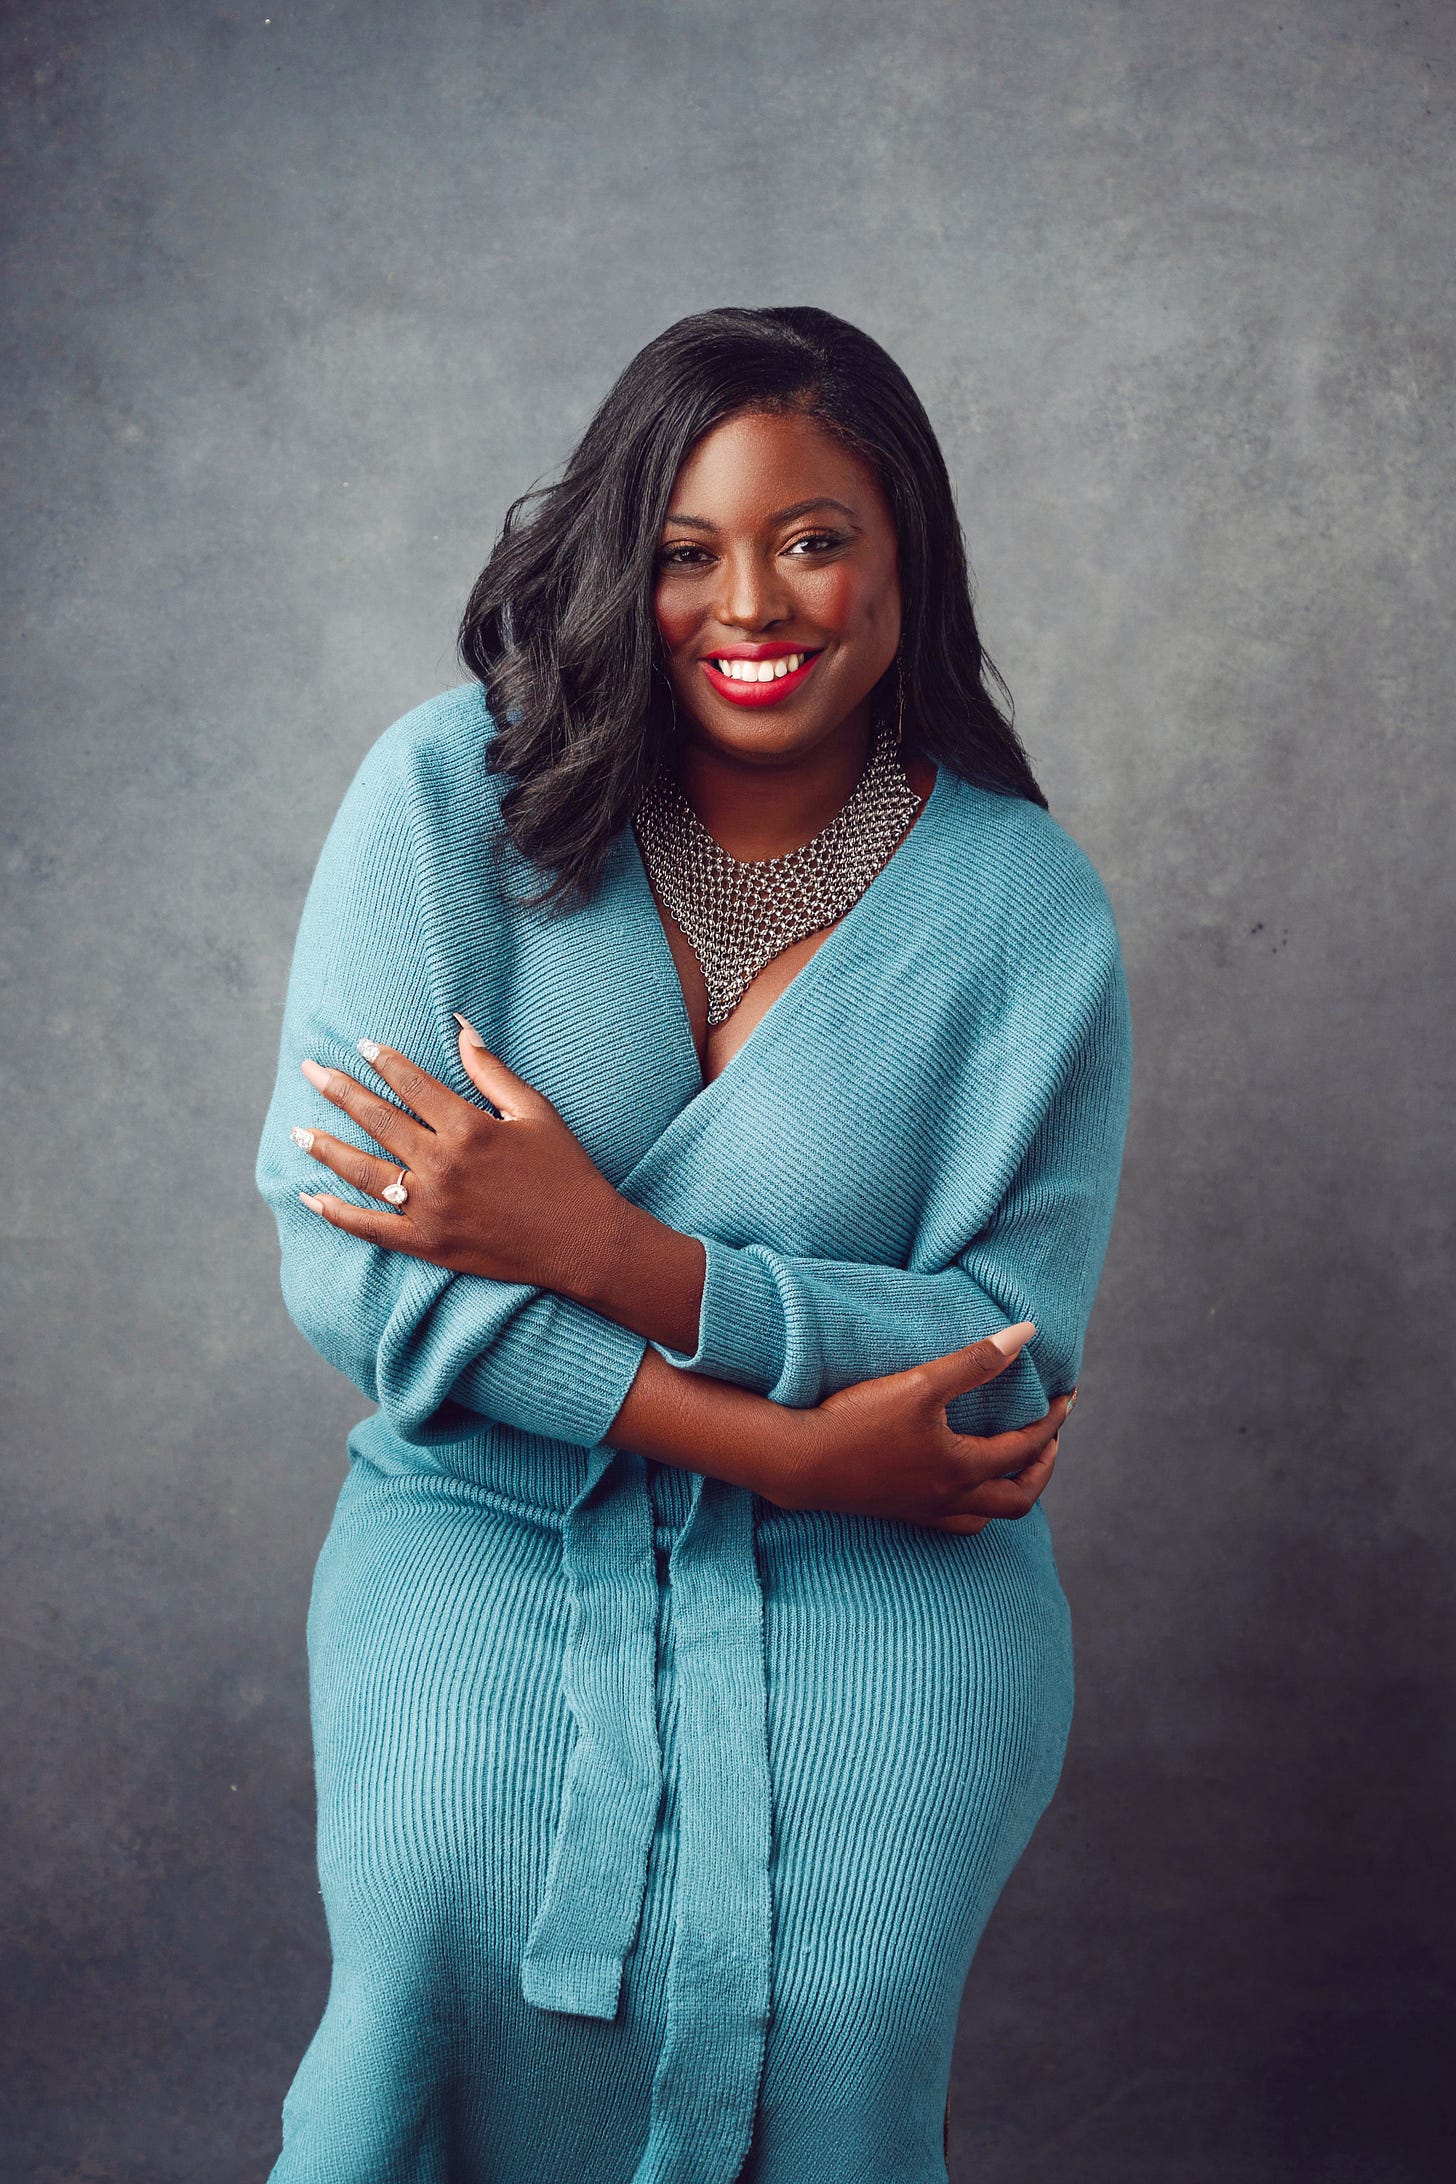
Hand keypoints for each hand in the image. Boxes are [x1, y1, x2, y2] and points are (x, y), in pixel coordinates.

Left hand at [290, 1015, 626, 1292]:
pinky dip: (337, 1214)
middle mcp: (443, 1165)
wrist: (582, 1242)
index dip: (384, 1061)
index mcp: (469, 1128)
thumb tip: (460, 1026)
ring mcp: (431, 1207)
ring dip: (325, 1148)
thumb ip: (492, 1071)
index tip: (361, 1044)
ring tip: (295, 1131)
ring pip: (363, 1171)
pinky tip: (310, 1197)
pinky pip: (371, 1228)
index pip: (412, 1084)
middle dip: (339, 1091)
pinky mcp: (428, 1243)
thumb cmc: (565, 1171)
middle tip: (308, 1071)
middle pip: (377, 1120)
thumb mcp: (536, 1112)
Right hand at [773, 1323, 1074, 1533]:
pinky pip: (954, 1524)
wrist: (800, 1462)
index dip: (1052, 1421)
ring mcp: (924, 1510)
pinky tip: (962, 1487)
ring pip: (987, 1516)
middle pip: (1018, 1498)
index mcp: (963, 1468)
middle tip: (1050, 1438)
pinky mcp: (899, 1512)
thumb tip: (1027, 1335)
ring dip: (1011, 1492)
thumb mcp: (921, 1384)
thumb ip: (977, 1361)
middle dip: (1042, 1468)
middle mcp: (950, 1498)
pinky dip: (974, 1508)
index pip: (1025, 1447)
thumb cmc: (858, 1421)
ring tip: (1014, 1466)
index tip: (1067, 1398)